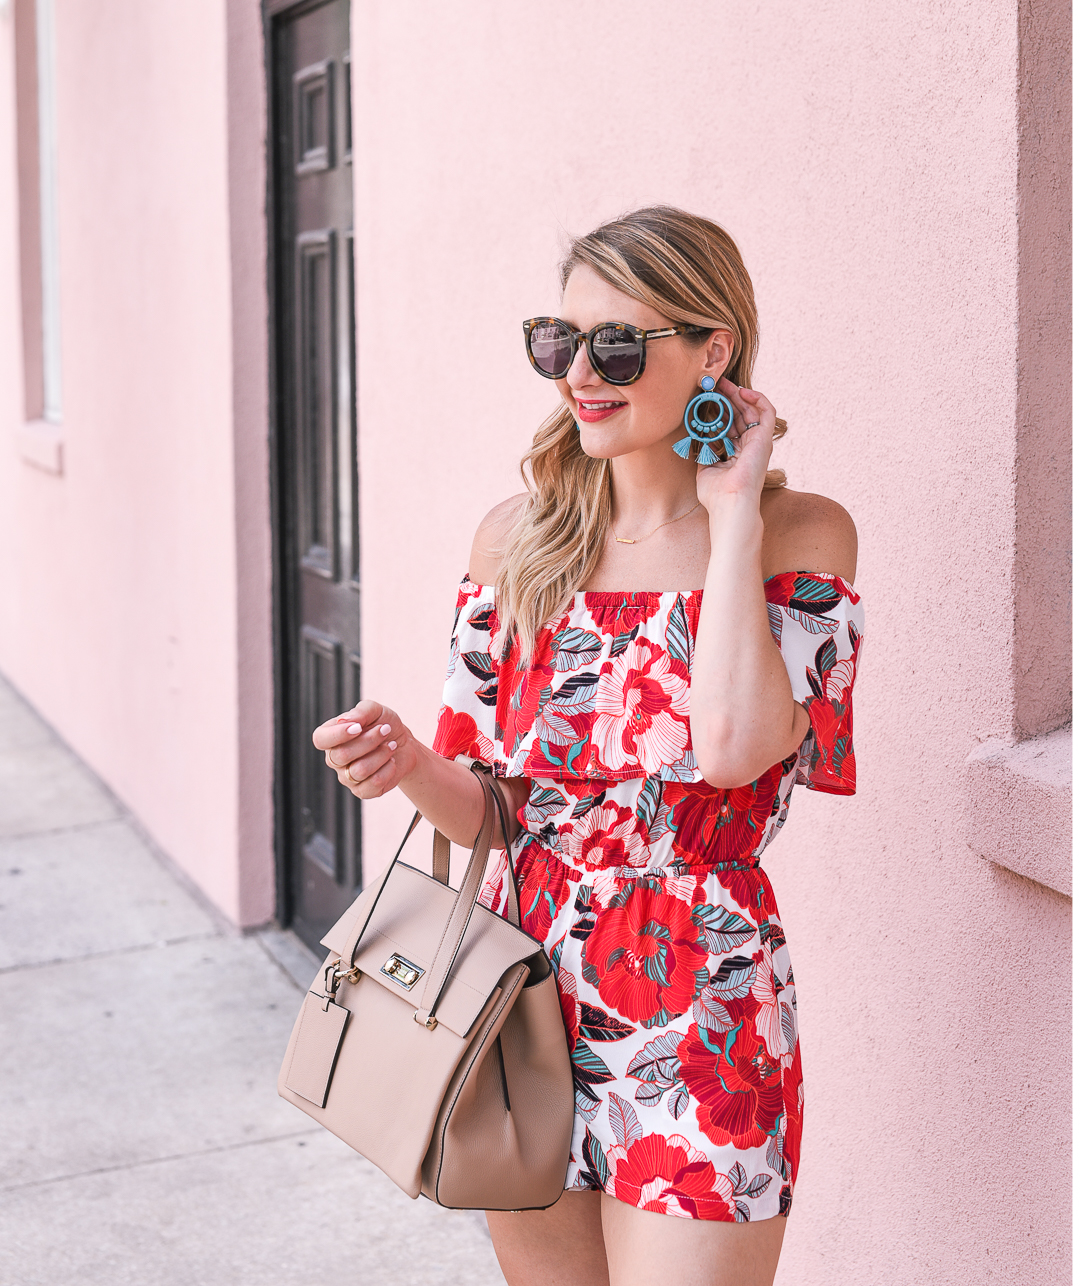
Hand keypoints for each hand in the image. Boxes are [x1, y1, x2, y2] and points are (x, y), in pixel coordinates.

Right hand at [311, 700, 417, 798]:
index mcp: (331, 737)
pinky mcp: (363, 791)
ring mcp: (347, 778)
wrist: (404, 744)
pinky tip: (391, 761)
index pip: (320, 739)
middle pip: (342, 755)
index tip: (359, 727)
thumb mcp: (375, 711)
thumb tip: (344, 722)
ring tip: (391, 745)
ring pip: (360, 770)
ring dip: (382, 754)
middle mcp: (334, 760)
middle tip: (385, 730)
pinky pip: (374, 783)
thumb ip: (360, 712)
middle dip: (369, 740)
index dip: (338, 734)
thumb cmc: (384, 725)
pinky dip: (388, 769)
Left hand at [694, 379, 775, 512]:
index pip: (730, 426)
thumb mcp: (705, 469)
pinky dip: (757, 398)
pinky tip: (741, 391)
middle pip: (740, 415)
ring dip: (738, 395)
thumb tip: (697, 441)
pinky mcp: (765, 439)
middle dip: (727, 398)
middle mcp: (749, 446)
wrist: (729, 502)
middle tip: (714, 385)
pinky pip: (767, 412)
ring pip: (752, 411)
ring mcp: (758, 442)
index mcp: (737, 454)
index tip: (707, 398)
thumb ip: (705, 454)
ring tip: (723, 384)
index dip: (721, 410)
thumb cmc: (717, 494)